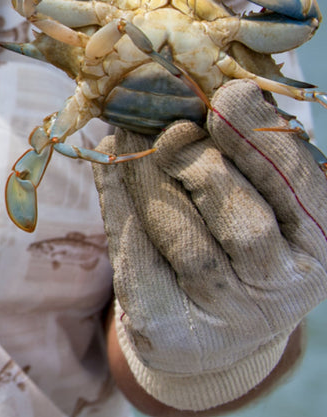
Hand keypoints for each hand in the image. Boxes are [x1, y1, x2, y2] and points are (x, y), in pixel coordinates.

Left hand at [92, 80, 326, 410]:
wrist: (211, 327)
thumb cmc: (237, 236)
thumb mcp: (260, 192)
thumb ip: (246, 149)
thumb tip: (207, 89)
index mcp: (318, 243)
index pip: (296, 189)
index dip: (259, 140)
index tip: (227, 95)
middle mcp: (281, 288)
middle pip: (242, 221)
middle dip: (201, 164)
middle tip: (171, 130)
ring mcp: (224, 315)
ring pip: (183, 238)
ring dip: (149, 176)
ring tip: (128, 132)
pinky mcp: (166, 326)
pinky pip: (134, 257)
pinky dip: (118, 200)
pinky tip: (110, 162)